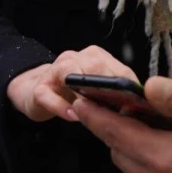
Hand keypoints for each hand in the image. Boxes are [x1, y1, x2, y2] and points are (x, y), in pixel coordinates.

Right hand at [6, 46, 136, 122]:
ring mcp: (55, 70)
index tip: (135, 104)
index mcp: (96, 57)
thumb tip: (135, 108)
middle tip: (116, 110)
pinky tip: (72, 116)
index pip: (118, 68)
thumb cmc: (72, 92)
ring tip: (92, 112)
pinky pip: (48, 96)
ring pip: (70, 74)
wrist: (36, 91)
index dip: (127, 87)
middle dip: (107, 88)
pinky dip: (61, 107)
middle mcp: (76, 58)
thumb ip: (113, 93)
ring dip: (83, 95)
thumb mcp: (95, 91)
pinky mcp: (39, 88)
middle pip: (96, 67)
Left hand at [75, 77, 171, 172]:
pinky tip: (168, 146)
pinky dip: (151, 163)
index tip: (80, 100)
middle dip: (114, 129)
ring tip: (145, 122)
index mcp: (170, 160)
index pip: (118, 135)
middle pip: (122, 154)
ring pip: (136, 171)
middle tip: (118, 104)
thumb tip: (147, 87)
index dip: (96, 116)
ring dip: (133, 146)